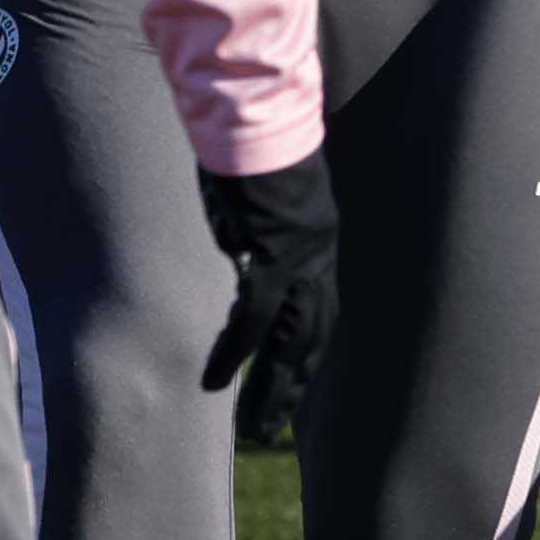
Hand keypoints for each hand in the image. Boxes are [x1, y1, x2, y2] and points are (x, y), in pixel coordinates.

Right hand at [196, 153, 338, 415]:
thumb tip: (242, 254)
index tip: (295, 388)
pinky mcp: (273, 256)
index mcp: (323, 243)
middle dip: (294, 388)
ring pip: (291, 343)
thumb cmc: (251, 139)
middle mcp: (322, 257)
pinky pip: (252, 321)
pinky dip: (234, 354)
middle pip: (313, 338)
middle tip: (273, 431)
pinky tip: (216, 382)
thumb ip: (261, 230)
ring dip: (271, 390)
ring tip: (253, 429)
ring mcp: (302, 259)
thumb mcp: (266, 193)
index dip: (309, 355)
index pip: (322, 313)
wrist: (256, 107)